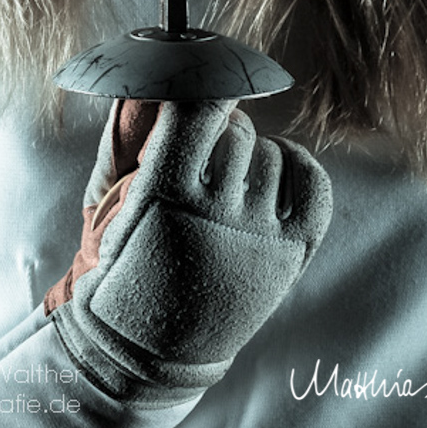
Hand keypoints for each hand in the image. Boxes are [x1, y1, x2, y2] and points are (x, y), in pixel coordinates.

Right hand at [47, 99, 331, 403]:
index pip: (198, 110)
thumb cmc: (127, 269)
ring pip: (269, 153)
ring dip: (250, 152)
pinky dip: (297, 164)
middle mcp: (217, 214)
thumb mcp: (114, 206)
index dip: (202, 83)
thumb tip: (179, 85)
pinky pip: (312, 183)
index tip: (200, 76)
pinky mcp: (291, 256)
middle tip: (204, 146)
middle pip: (235, 130)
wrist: (150, 352)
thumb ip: (143, 144)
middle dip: (220, 128)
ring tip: (229, 175)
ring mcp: (258, 237)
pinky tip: (277, 167)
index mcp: (166, 197)